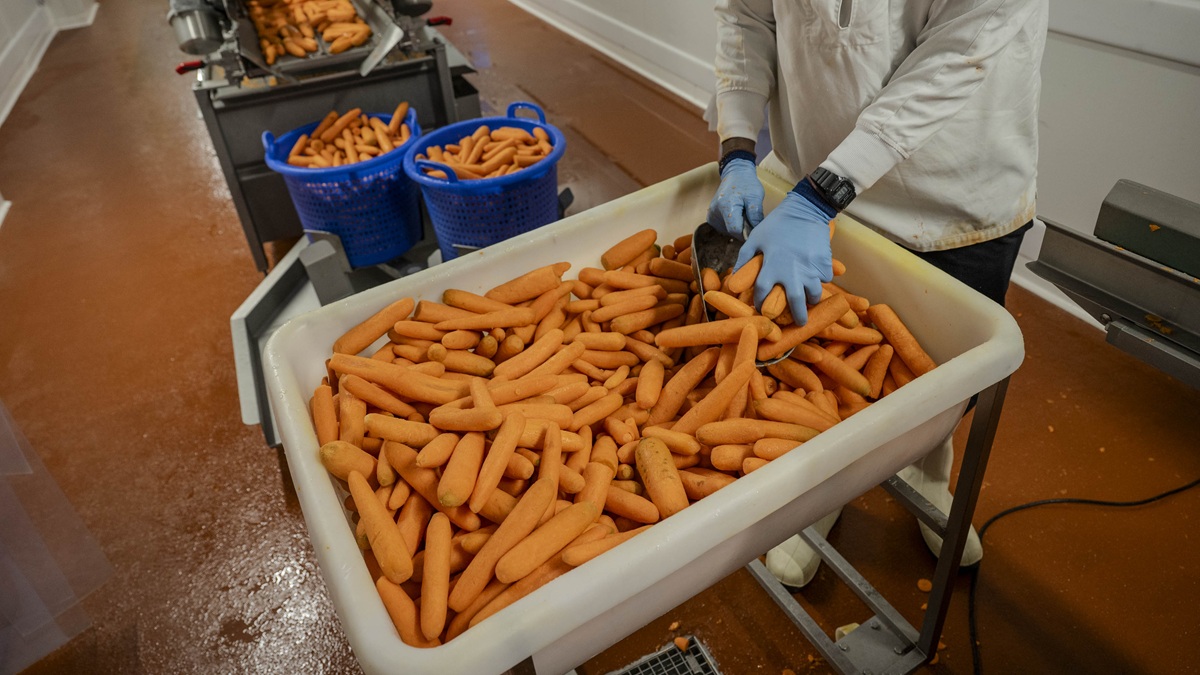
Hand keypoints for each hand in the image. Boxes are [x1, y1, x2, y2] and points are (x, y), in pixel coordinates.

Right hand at [707, 158, 763, 239]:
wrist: (735, 174)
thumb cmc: (747, 184)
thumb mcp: (756, 196)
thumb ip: (755, 214)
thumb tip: (756, 231)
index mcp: (726, 206)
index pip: (735, 230)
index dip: (747, 232)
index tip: (755, 227)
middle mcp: (714, 212)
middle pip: (731, 232)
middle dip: (743, 229)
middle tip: (750, 217)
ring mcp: (711, 215)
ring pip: (728, 231)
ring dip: (737, 227)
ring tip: (743, 214)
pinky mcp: (710, 218)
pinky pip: (723, 228)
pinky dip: (732, 225)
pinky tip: (736, 215)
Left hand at [733, 187, 833, 324]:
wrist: (805, 210)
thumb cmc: (777, 224)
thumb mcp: (755, 239)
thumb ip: (745, 259)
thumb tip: (735, 279)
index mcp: (772, 266)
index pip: (764, 293)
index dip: (761, 304)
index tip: (762, 309)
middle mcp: (792, 271)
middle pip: (795, 302)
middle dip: (797, 316)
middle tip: (799, 322)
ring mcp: (811, 268)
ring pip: (814, 293)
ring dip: (811, 300)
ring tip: (809, 302)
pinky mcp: (824, 263)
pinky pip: (825, 278)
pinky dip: (821, 281)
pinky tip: (816, 279)